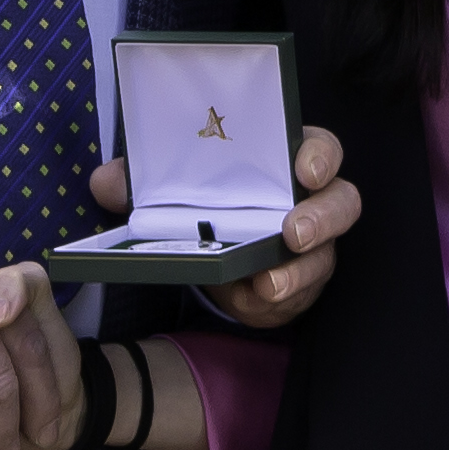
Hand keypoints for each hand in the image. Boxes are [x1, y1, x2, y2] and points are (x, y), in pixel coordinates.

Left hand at [89, 124, 359, 328]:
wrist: (216, 251)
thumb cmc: (209, 201)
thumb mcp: (173, 185)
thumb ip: (142, 180)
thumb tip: (108, 182)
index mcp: (286, 160)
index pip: (320, 148)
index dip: (320, 156)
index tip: (304, 170)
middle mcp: (310, 201)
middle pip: (341, 203)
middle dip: (322, 219)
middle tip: (292, 233)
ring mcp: (313, 246)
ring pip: (325, 257)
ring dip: (298, 272)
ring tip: (269, 284)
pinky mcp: (301, 284)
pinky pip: (300, 294)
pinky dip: (275, 301)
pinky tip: (255, 300)